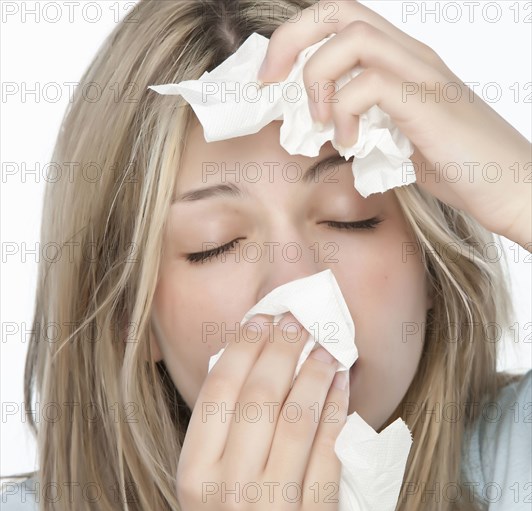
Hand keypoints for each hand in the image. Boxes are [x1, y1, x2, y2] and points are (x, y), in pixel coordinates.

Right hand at [176, 313, 349, 510]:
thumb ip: (220, 430)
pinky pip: (328, 447)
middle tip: (297, 320)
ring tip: (324, 344)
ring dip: (314, 370)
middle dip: (281, 347)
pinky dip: (336, 406)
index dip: (242, 347)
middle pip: (259, 395)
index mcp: (195, 472)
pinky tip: (340, 381)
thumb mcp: (205, 484)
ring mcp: (273, 505)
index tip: (261, 319)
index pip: (219, 390)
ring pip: (298, 416)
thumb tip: (252, 359)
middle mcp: (229, 486)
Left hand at [257, 0, 531, 248]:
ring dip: (318, 80)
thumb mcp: (397, 137)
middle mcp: (410, 55)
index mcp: (400, 61)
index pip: (339, 21)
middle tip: (270, 82)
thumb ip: (363, 122)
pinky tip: (350, 143)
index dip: (295, 41)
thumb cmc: (456, 164)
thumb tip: (320, 127)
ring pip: (351, 39)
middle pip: (338, 11)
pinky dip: (345, 113)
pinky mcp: (427, 102)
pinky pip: (370, 85)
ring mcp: (421, 74)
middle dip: (290, 41)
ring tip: (320, 123)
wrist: (510, 186)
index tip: (271, 79)